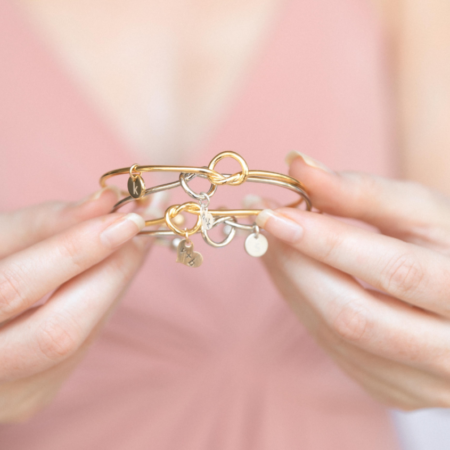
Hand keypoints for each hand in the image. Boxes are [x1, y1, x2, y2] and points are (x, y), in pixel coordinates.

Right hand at [0, 187, 158, 421]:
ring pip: (79, 342)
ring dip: (114, 286)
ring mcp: (10, 395)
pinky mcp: (34, 397)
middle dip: (111, 274)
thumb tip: (107, 203)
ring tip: (131, 243)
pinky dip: (101, 304)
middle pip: (59, 333)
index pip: (15, 289)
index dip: (75, 253)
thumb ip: (46, 223)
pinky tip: (108, 274)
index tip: (126, 219)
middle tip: (141, 230)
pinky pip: (82, 346)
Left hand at [256, 152, 449, 410]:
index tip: (271, 213)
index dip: (327, 241)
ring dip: (291, 285)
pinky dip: (304, 307)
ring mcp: (422, 382)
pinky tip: (292, 274)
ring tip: (268, 243)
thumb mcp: (422, 211)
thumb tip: (297, 166)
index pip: (395, 271)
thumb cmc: (448, 244)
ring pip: (337, 337)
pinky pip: (335, 350)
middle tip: (259, 225)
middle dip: (296, 267)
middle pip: (355, 316)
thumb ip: (363, 191)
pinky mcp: (396, 390)